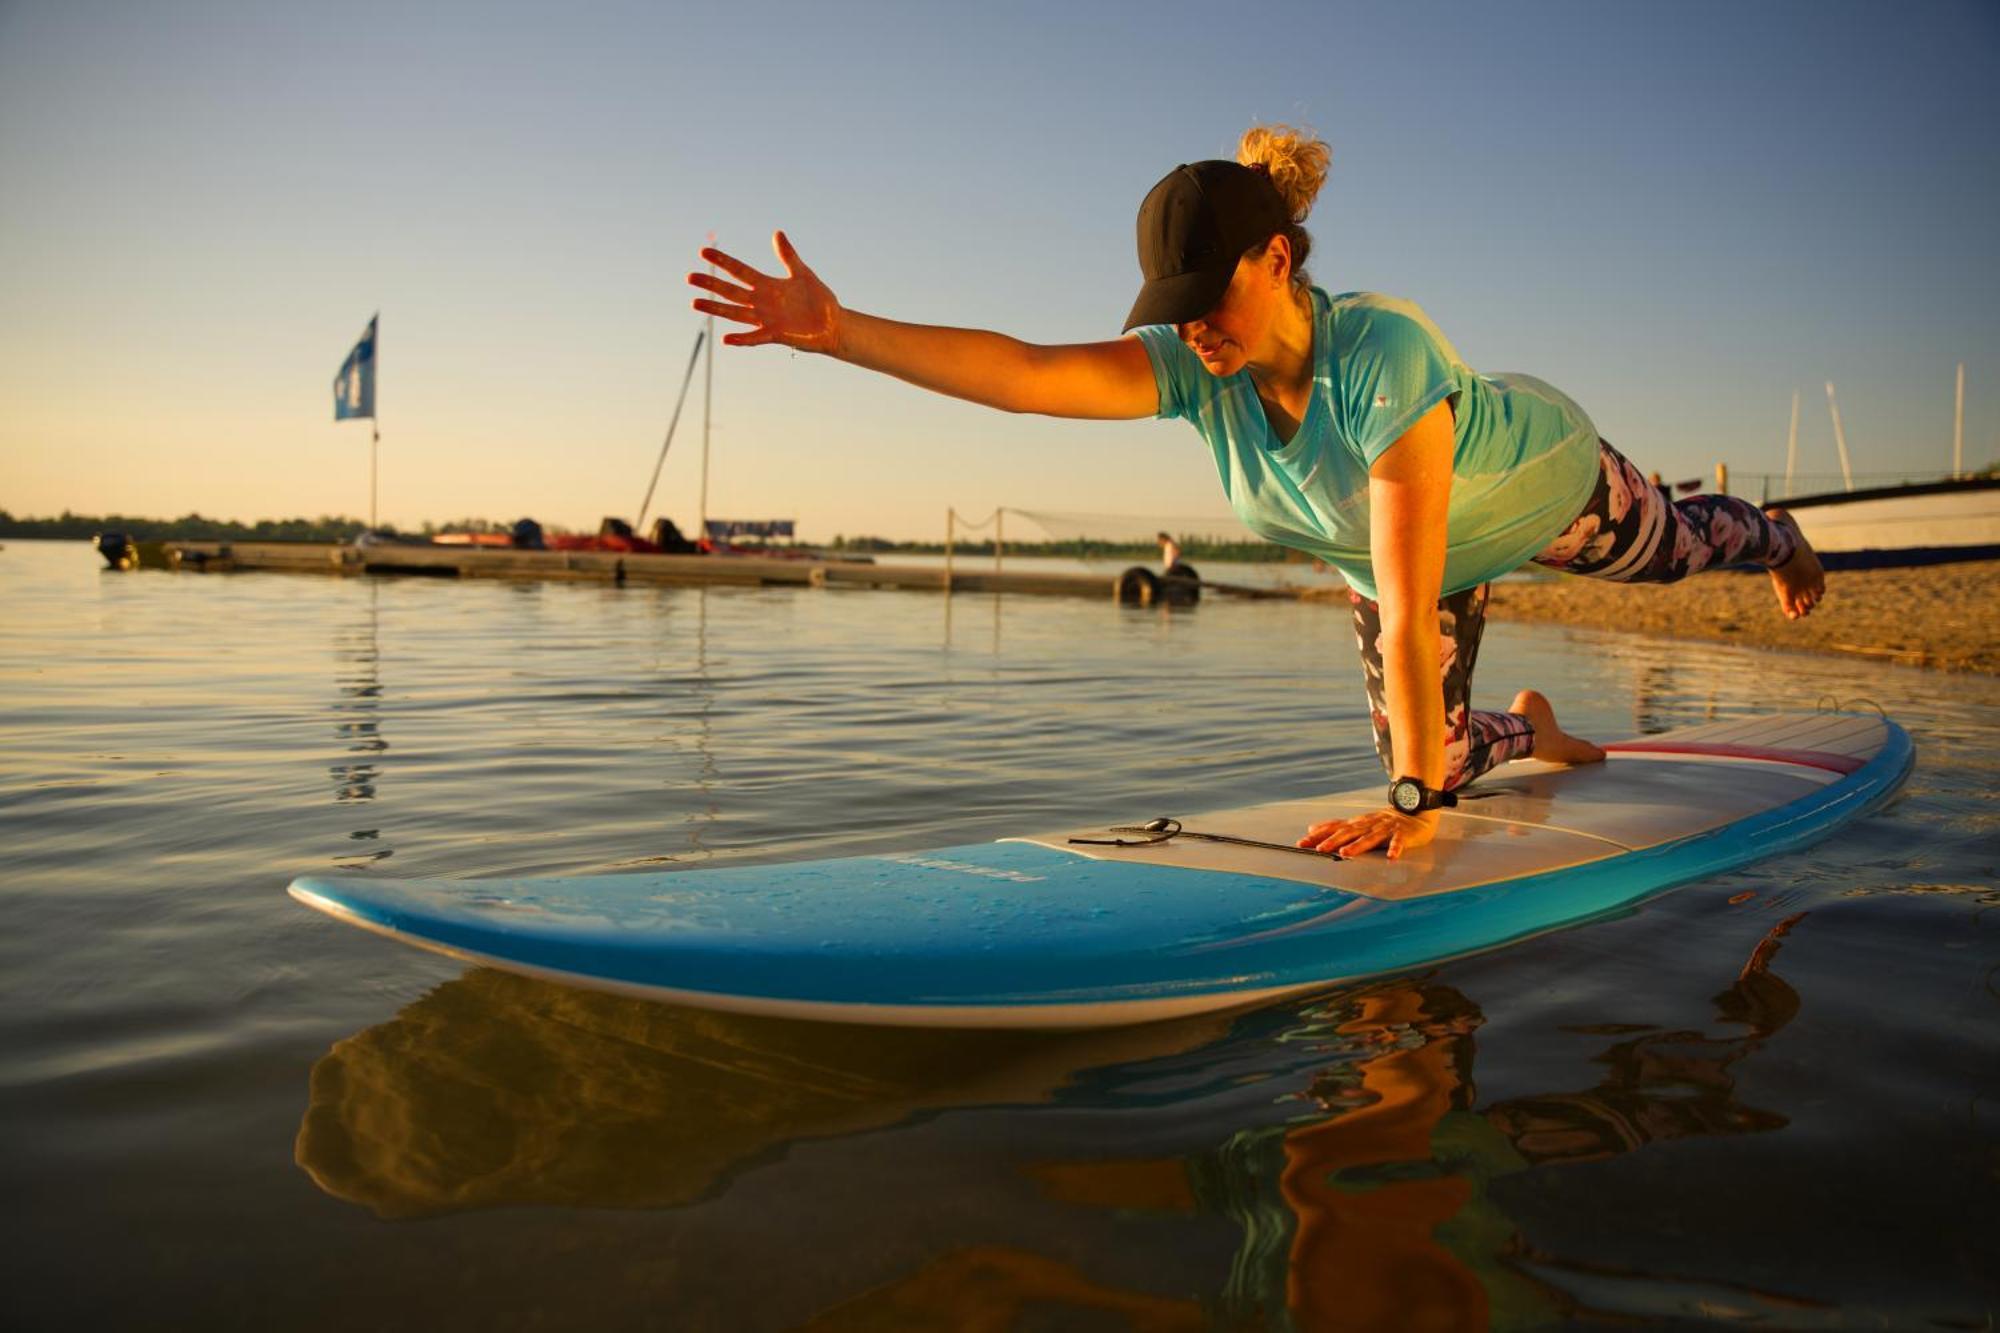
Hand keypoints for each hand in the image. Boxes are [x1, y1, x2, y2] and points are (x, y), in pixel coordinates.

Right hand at [688, 231, 842, 352]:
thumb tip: (777, 233)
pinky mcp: (776, 335)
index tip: (703, 251)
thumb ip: (788, 255)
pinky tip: (726, 338)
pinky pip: (755, 337)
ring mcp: (767, 319)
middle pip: (731, 291)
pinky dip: (741, 339)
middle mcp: (762, 302)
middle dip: (711, 284)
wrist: (834, 324)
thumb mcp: (802, 273)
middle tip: (690, 276)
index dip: (723, 261)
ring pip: (736, 313)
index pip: (740, 271)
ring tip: (695, 303)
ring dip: (717, 308)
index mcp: (767, 285)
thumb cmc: (819, 299)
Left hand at [1297, 807, 1438, 858]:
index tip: (1302, 843)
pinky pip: (1398, 842)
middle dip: (1333, 840)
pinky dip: (1395, 849)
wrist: (1413, 813)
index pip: (1334, 828)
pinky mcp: (1402, 834)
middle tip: (1320, 849)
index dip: (1318, 835)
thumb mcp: (1357, 823)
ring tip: (1345, 853)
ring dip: (1358, 845)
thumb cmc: (1382, 822)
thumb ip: (1335, 826)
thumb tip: (1312, 828)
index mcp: (1357, 823)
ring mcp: (1385, 829)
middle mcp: (1368, 825)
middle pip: (1349, 832)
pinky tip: (1391, 858)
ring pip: (1370, 837)